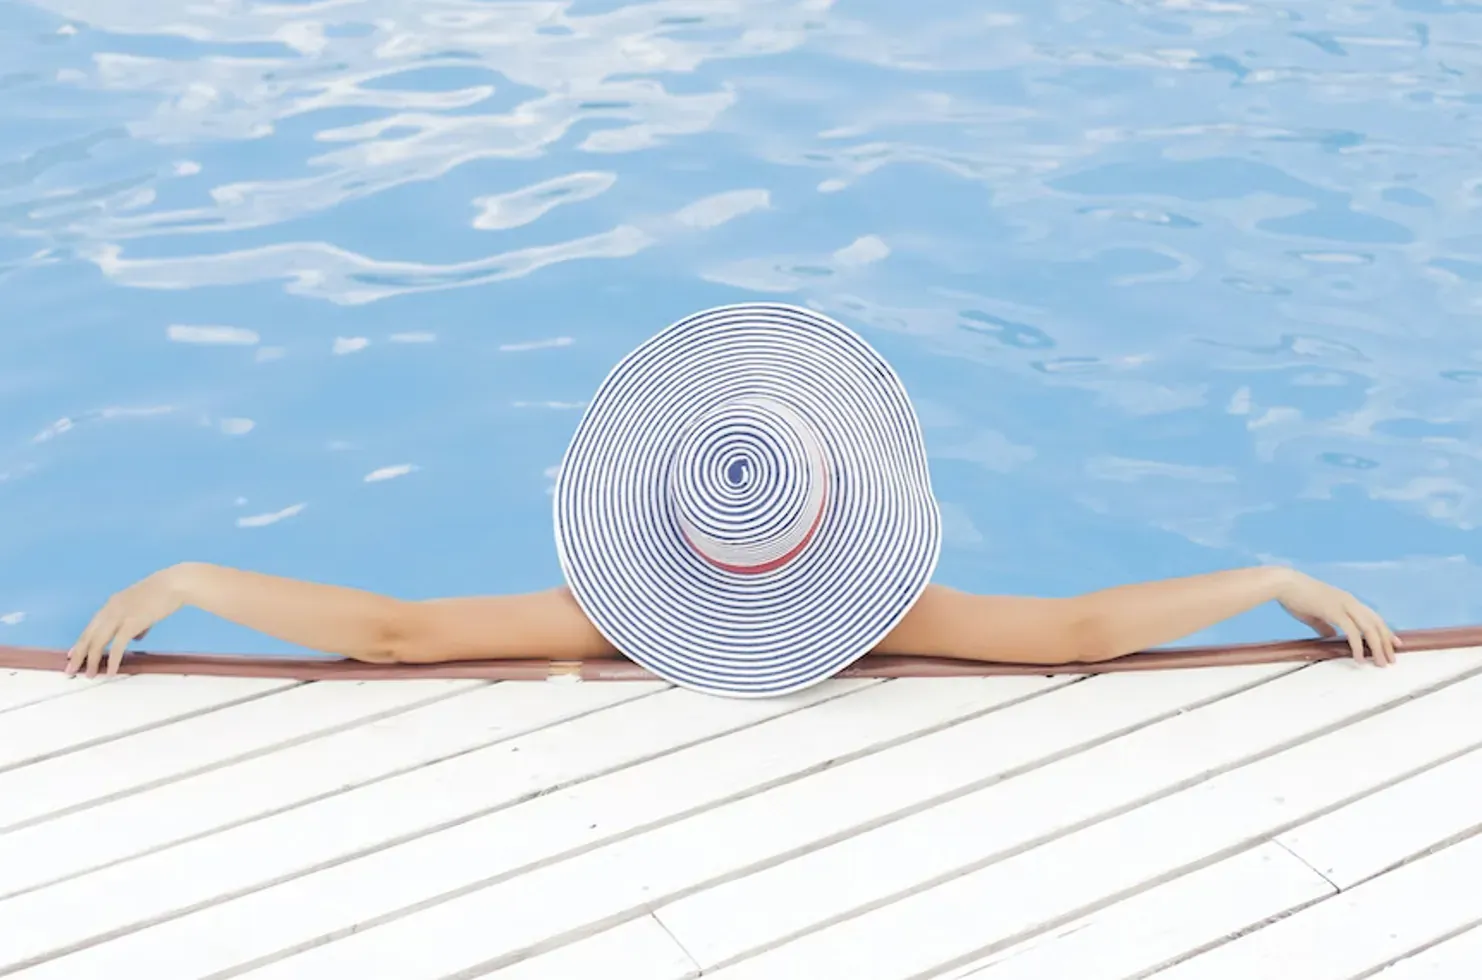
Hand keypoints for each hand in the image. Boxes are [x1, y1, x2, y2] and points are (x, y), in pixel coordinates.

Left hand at [67, 566, 190, 677]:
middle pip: (89, 635)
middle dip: (78, 654)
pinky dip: (113, 660)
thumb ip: (137, 623)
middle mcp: (110, 610)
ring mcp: (119, 617)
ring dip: (92, 660)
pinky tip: (110, 671)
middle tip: (70, 669)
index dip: (81, 642)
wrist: (174, 584)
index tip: (73, 654)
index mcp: (112, 605)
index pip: (91, 626)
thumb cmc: (163, 593)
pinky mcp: (131, 624)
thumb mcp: (143, 607)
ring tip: (88, 674)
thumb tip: (136, 637)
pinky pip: (117, 646)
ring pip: (98, 642)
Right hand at [1276, 570, 1399, 666]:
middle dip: (1386, 642)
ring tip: (1381, 662)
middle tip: (1392, 658)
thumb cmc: (1295, 597)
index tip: (1393, 643)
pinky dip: (1357, 646)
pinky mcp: (1335, 611)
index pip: (1372, 617)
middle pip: (1376, 624)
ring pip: (1369, 629)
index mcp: (1346, 600)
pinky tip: (1359, 658)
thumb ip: (1324, 626)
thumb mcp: (1313, 614)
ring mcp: (1344, 605)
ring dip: (1377, 647)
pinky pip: (1352, 632)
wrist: (1285, 584)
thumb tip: (1331, 636)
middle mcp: (1350, 601)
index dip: (1384, 631)